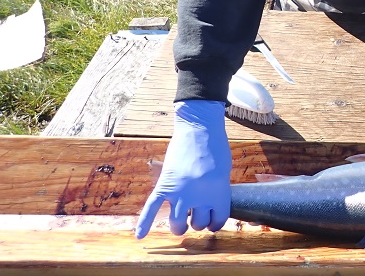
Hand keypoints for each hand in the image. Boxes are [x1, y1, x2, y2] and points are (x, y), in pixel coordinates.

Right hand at [135, 100, 231, 238]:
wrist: (198, 128)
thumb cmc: (216, 146)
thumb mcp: (225, 171)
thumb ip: (218, 190)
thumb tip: (212, 206)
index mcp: (218, 194)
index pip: (218, 220)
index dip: (215, 223)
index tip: (213, 223)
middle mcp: (199, 197)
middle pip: (198, 223)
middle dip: (198, 221)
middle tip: (197, 216)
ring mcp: (180, 192)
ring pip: (177, 222)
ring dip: (179, 227)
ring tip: (180, 225)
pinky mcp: (164, 185)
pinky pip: (152, 208)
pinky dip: (144, 222)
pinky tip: (140, 235)